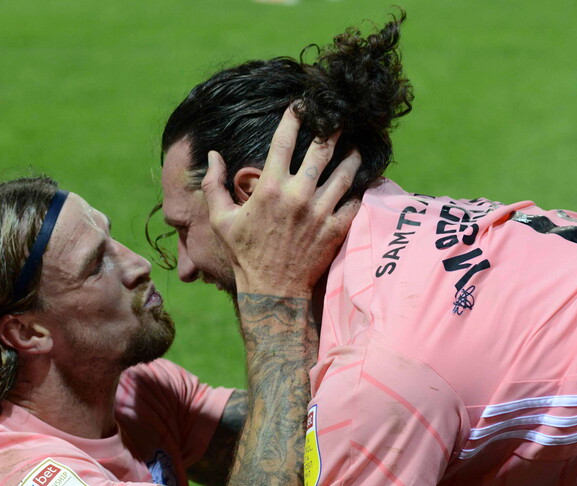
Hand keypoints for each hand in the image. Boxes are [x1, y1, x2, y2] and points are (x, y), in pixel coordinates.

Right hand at [201, 105, 361, 297]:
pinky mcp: (336, 229)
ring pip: (345, 172)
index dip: (294, 117)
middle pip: (322, 150)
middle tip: (339, 117)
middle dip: (332, 129)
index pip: (284, 141)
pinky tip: (363, 179)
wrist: (272, 291)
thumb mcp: (221, 220)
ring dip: (352, 156)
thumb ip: (214, 185)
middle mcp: (297, 195)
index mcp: (269, 188)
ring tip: (356, 147)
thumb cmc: (244, 254)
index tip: (301, 104)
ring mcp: (320, 212)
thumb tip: (213, 155)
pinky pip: (355, 201)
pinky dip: (361, 188)